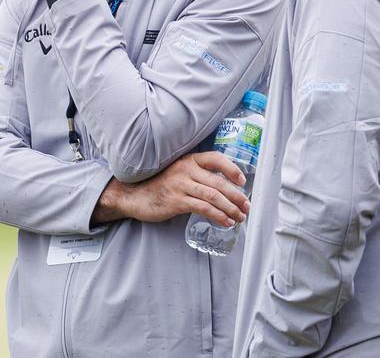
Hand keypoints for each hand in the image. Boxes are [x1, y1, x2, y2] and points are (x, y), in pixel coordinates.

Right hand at [92, 152, 249, 225]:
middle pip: (219, 181)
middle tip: (247, 206)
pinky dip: (218, 215)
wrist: (132, 195)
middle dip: (237, 196)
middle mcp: (185, 169)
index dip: (232, 169)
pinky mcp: (176, 201)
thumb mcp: (177, 173)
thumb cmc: (157, 185)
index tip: (242, 181)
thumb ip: (195, 175)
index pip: (215, 158)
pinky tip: (225, 222)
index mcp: (188, 160)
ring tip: (240, 217)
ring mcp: (181, 185)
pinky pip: (203, 208)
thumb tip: (220, 186)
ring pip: (214, 196)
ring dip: (231, 208)